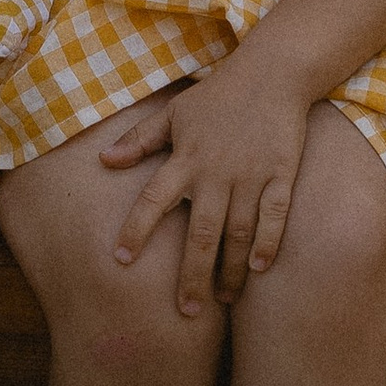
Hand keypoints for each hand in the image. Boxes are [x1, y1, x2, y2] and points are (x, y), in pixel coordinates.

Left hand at [103, 51, 312, 313]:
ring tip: (223, 299)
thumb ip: (140, 139)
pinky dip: (268, 244)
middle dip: (193, 275)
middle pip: (201, 234)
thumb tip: (104, 160)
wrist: (272, 73)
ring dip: (230, 269)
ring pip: (238, 233)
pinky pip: (275, 217)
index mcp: (185, 159)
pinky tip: (259, 270)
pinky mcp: (280, 175)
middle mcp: (216, 173)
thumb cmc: (217, 96)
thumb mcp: (173, 112)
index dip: (136, 231)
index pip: (152, 201)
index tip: (121, 261)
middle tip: (187, 311)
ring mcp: (250, 176)